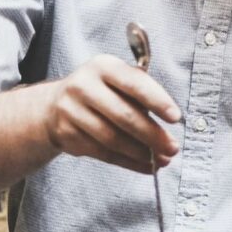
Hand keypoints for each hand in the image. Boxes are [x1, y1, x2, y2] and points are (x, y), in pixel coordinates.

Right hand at [45, 54, 180, 174]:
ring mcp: (71, 110)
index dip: (157, 100)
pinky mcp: (67, 134)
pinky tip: (145, 165)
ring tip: (162, 159)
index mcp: (103, 66)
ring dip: (141, 153)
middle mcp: (84, 85)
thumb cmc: (101, 91)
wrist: (55, 105)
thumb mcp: (117, 80)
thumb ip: (141, 95)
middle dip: (152, 134)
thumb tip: (169, 123)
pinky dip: (128, 162)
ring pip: (113, 138)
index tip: (176, 117)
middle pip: (123, 115)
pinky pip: (103, 153)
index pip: (133, 83)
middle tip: (173, 148)